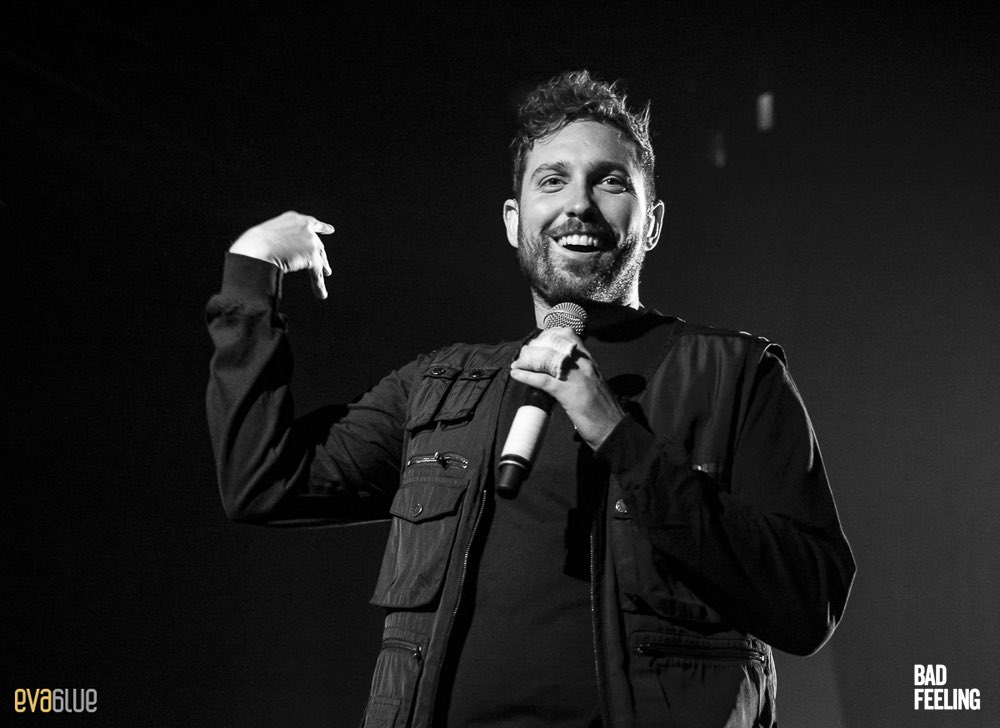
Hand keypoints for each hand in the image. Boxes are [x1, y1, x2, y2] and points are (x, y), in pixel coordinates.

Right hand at [229, 211, 334, 298]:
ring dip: (321, 269)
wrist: (255, 248)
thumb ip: (279, 241)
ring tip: (325, 276)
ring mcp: (310, 241)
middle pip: (317, 244)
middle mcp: (305, 227)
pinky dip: (318, 284)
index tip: (330, 230)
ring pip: (318, 259)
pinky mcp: (312, 256)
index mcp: (293, 218)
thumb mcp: (268, 236)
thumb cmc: (254, 244)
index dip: (322, 227)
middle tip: (326, 267)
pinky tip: (321, 294)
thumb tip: (278, 252)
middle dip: (321, 256)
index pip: (311, 223)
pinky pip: (317, 273)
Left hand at [509, 327, 623, 449]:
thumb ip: (581, 374)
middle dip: (535, 346)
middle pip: (554, 343)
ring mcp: (576, 377)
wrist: (614, 429)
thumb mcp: (594, 384)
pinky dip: (526, 376)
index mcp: (590, 362)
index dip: (549, 335)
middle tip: (525, 355)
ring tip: (517, 364)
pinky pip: (542, 379)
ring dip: (528, 360)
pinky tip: (516, 374)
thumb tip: (561, 372)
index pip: (569, 335)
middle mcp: (583, 364)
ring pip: (547, 358)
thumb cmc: (604, 411)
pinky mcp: (568, 393)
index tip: (538, 342)